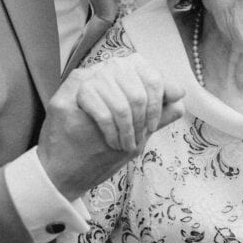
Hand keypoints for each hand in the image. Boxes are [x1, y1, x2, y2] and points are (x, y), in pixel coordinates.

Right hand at [38, 53, 184, 199]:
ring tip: (124, 145)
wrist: (61, 172)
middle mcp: (95, 72)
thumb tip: (180, 94)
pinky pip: (104, 111)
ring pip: (123, 100)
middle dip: (144, 118)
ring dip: (129, 130)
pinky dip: (113, 133)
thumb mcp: (134, 132)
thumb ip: (157, 113)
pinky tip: (111, 144)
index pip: (147, 69)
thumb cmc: (97, 151)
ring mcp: (78, 83)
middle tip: (137, 139)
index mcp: (115, 75)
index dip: (158, 94)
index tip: (151, 124)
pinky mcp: (63, 99)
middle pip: (139, 84)